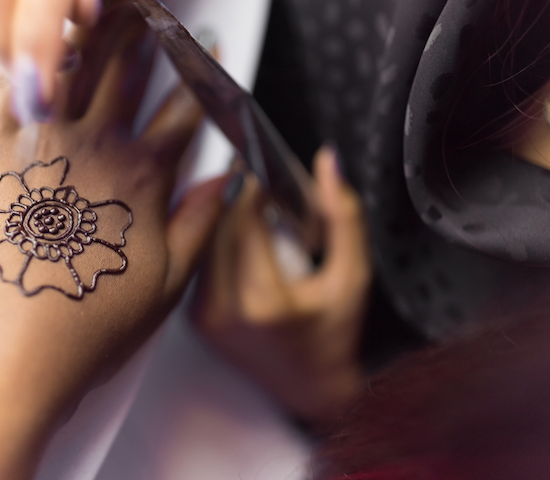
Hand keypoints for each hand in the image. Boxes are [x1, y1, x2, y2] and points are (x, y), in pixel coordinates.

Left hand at [0, 7, 235, 479]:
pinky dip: (23, 62)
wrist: (0, 353)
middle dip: (146, 35)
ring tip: (104, 11)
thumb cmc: (85, 327)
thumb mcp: (167, 285)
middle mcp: (92, 150)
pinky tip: (35, 50)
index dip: (202, 77)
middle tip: (154, 10)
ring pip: (70, 69)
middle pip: (125, 74)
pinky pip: (5, 89)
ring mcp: (37, 146)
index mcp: (140, 179)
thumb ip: (200, 223)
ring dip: (91, 34)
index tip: (212, 49)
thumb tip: (227, 180)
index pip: (182, 113)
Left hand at [193, 147, 371, 427]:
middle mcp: (222, 309)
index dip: (251, 181)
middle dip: (234, 191)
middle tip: (253, 169)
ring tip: (249, 200)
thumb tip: (327, 160)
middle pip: (215, 223)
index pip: (243, 216)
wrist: (308, 389)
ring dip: (222, 212)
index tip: (264, 161)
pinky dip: (217, 237)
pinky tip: (238, 231)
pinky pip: (200, 260)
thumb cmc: (335, 334)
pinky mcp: (194, 316)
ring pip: (202, 238)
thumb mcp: (354, 275)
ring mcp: (202, 315)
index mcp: (262, 300)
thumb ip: (344, 215)